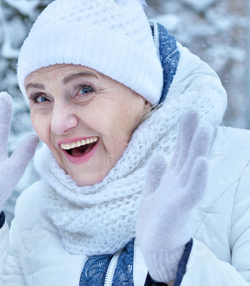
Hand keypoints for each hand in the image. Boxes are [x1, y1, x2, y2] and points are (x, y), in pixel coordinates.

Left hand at [136, 111, 211, 281]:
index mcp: (173, 178)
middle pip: (187, 153)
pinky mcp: (181, 207)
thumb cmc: (156, 221)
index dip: (184, 132)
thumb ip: (156, 175)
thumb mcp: (151, 192)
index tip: (187, 111)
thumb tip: (159, 154)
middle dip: (191, 133)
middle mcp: (181, 183)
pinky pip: (192, 189)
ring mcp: (182, 194)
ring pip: (193, 167)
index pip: (180, 150)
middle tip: (195, 110)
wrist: (155, 246)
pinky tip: (201, 161)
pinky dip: (198, 175)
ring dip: (199, 148)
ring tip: (205, 127)